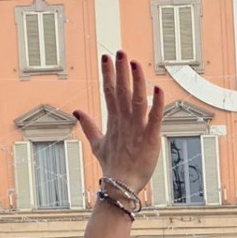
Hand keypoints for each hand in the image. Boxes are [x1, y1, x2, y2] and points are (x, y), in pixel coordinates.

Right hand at [74, 52, 163, 192]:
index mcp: (113, 120)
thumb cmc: (113, 166)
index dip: (108, 74)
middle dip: (120, 70)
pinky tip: (159, 88)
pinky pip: (155, 118)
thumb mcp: (97, 144)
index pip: (109, 91)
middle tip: (120, 51)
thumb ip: (89, 126)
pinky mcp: (150, 138)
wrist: (121, 186)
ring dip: (136, 81)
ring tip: (134, 63)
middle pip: (122, 91)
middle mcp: (124, 121)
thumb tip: (77, 112)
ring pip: (137, 99)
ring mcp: (137, 129)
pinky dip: (158, 103)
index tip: (105, 58)